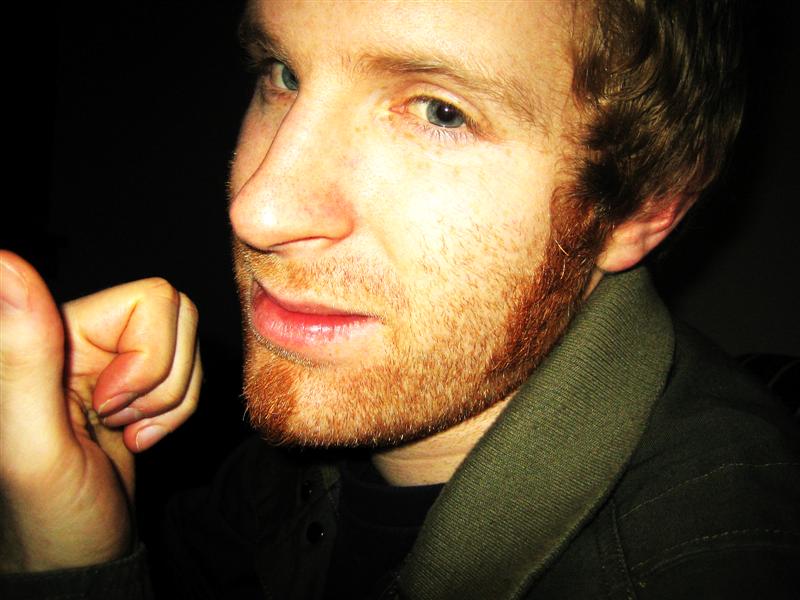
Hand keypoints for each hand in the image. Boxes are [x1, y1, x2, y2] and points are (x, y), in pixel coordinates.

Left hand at [0, 250, 201, 571]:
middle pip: (175, 315)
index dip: (148, 357)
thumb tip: (4, 261)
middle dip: (162, 380)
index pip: (151, 300)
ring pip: (188, 341)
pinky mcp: (136, 379)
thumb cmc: (50, 515)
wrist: (81, 555)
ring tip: (127, 431)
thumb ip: (22, 354)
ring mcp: (112, 357)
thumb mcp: (33, 444)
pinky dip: (177, 410)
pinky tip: (138, 435)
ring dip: (171, 398)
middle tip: (118, 420)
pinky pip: (190, 370)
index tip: (109, 407)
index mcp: (51, 335)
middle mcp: (83, 335)